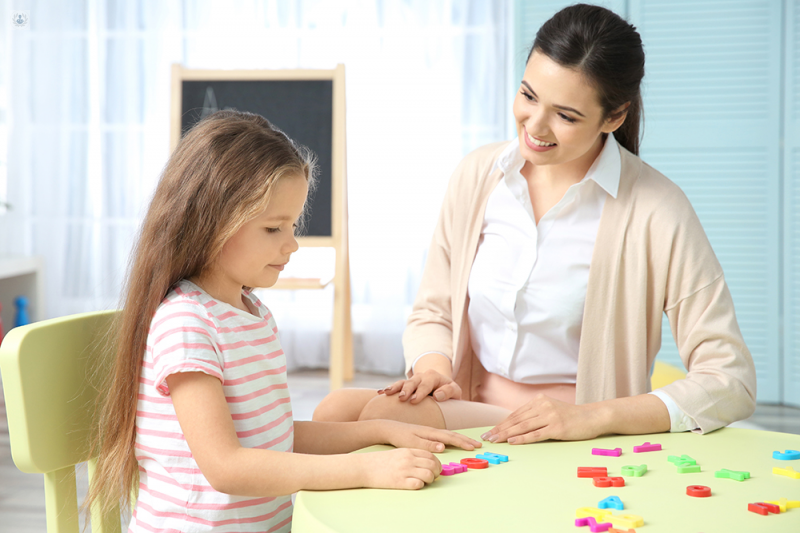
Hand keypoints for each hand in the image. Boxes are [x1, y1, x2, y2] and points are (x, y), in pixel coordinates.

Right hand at [360, 448, 440, 489]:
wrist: (364, 467)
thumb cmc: (381, 461)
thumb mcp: (398, 453)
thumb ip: (412, 456)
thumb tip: (427, 463)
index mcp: (409, 451)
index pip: (431, 456)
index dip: (437, 463)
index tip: (436, 469)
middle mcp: (408, 459)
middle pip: (433, 465)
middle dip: (436, 472)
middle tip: (433, 477)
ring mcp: (404, 470)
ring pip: (429, 475)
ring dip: (430, 480)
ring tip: (424, 482)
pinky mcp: (399, 482)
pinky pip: (418, 484)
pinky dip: (420, 485)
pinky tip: (415, 485)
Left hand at [378, 420, 481, 451]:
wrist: (388, 428)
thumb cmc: (399, 436)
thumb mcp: (411, 443)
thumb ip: (427, 445)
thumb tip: (443, 446)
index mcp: (430, 432)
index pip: (450, 437)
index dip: (462, 442)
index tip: (474, 447)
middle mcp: (432, 430)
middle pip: (453, 434)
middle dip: (466, 439)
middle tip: (478, 444)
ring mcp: (429, 431)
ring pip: (449, 434)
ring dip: (460, 438)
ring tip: (470, 443)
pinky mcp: (426, 433)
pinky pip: (444, 435)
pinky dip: (452, 438)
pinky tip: (453, 440)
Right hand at [379, 369, 461, 403]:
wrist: (443, 386)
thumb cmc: (449, 392)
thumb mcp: (455, 391)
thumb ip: (449, 392)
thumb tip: (438, 396)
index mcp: (433, 376)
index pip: (426, 384)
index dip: (420, 392)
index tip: (414, 401)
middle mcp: (422, 376)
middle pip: (413, 382)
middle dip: (406, 389)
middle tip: (401, 398)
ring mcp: (413, 380)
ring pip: (402, 382)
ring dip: (395, 388)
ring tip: (387, 393)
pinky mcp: (406, 385)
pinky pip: (397, 385)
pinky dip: (388, 388)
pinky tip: (380, 392)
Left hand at [480, 394, 602, 443]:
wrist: (592, 417)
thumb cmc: (571, 416)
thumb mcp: (551, 410)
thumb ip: (535, 414)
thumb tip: (516, 426)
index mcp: (539, 401)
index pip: (515, 414)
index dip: (501, 423)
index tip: (490, 431)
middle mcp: (542, 406)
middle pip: (516, 420)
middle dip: (500, 429)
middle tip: (487, 437)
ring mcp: (550, 416)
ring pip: (523, 426)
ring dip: (507, 434)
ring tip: (495, 440)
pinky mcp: (557, 427)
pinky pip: (536, 433)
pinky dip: (522, 438)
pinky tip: (512, 441)